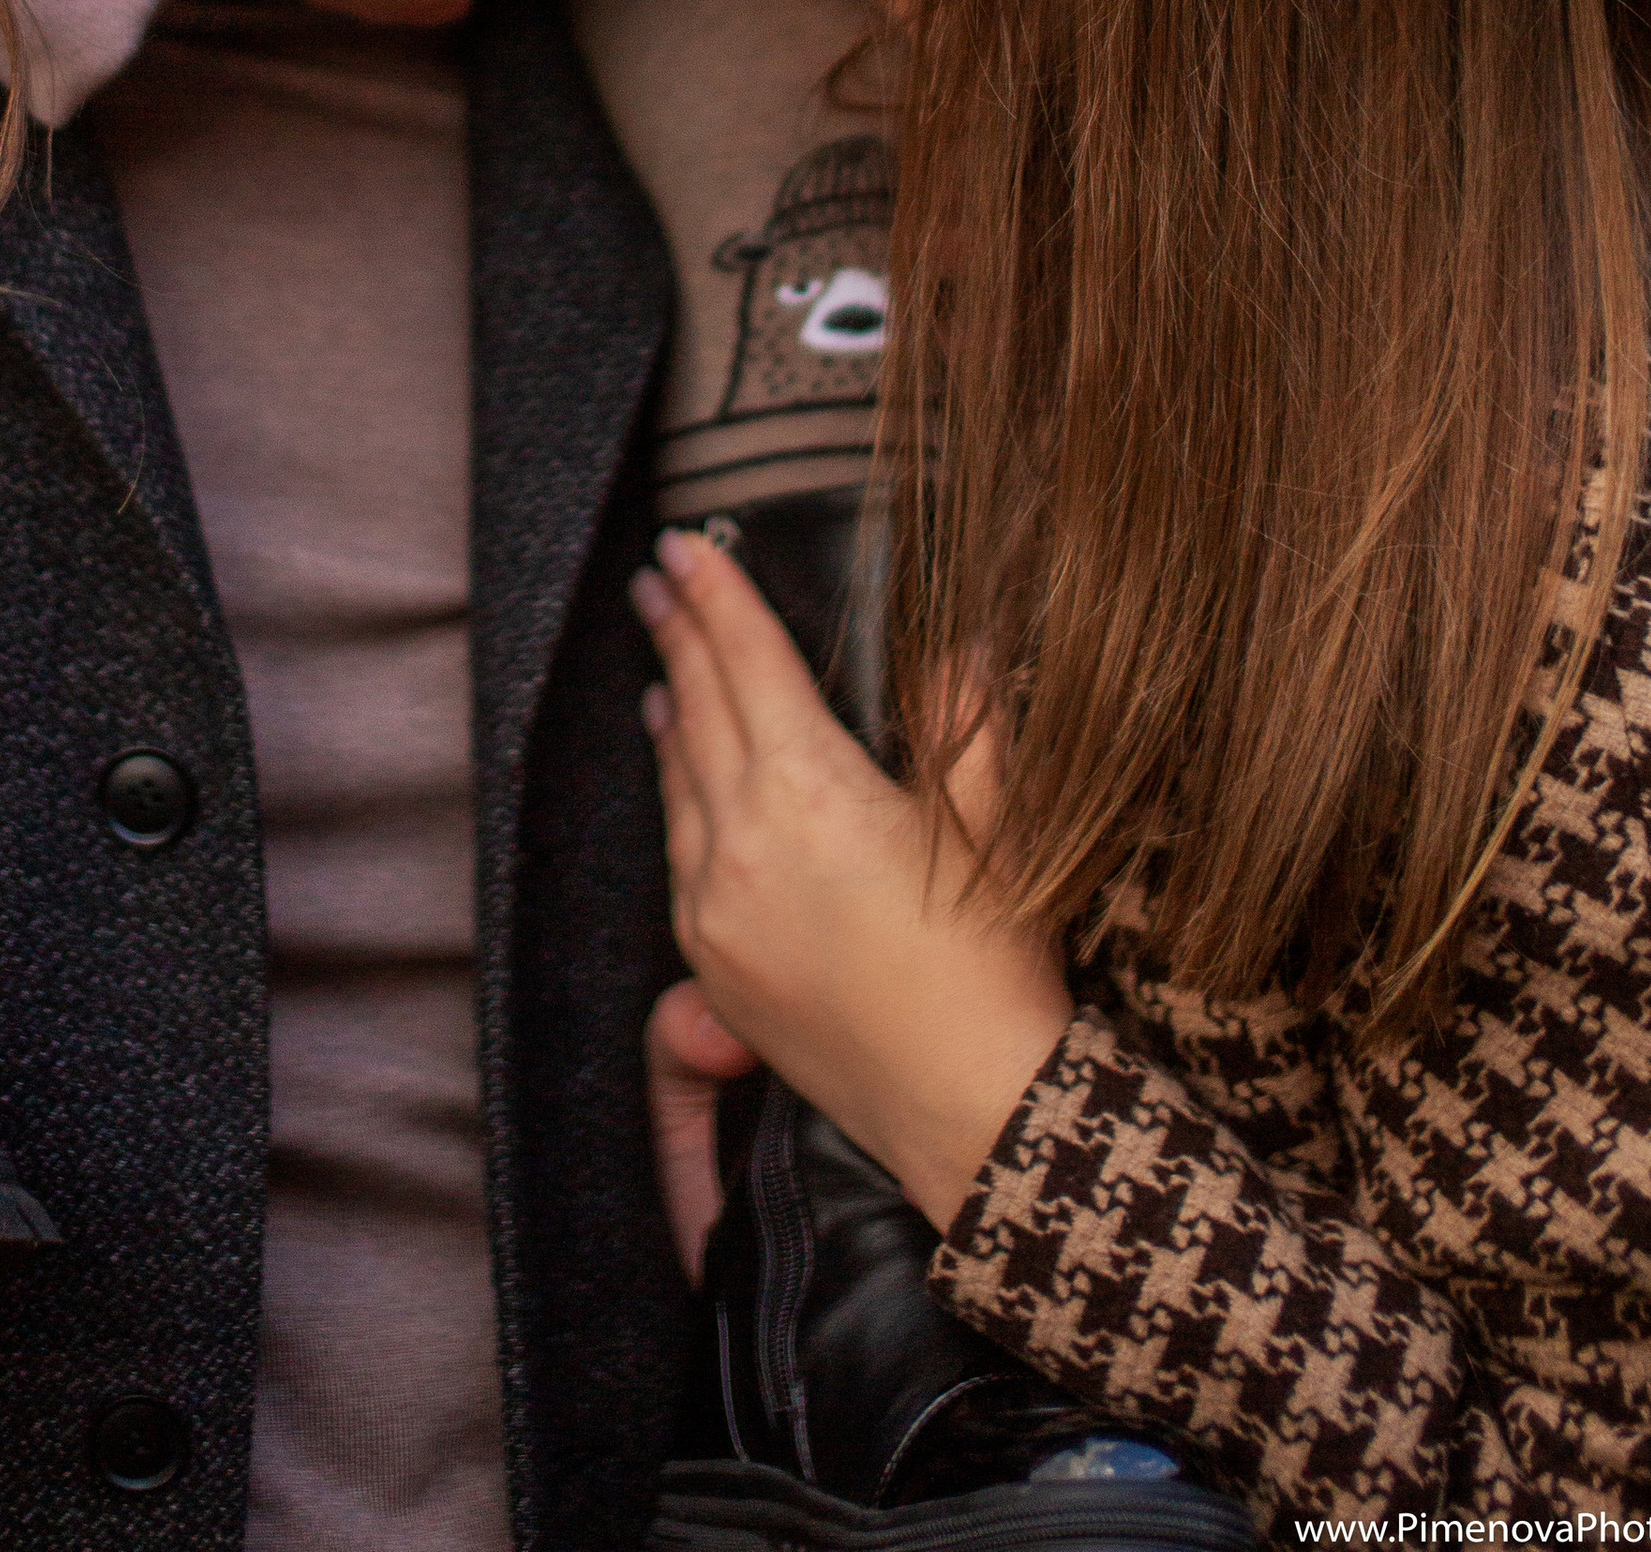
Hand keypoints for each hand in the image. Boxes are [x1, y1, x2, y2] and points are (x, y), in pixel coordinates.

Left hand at [633, 529, 1070, 1235]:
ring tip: (664, 663)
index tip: (685, 546)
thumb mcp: (993, 824)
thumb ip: (964, 721)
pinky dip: (677, 796)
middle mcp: (744, 839)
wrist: (967, 1104)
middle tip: (657, 580)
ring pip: (681, 780)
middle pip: (702, 708)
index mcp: (811, 789)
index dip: (717, 595)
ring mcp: (716, 904)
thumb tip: (960, 643)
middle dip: (679, 634)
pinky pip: (679, 853)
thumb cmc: (992, 963)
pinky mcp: (711, 959)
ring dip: (673, 710)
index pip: (748, 661)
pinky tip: (681, 777)